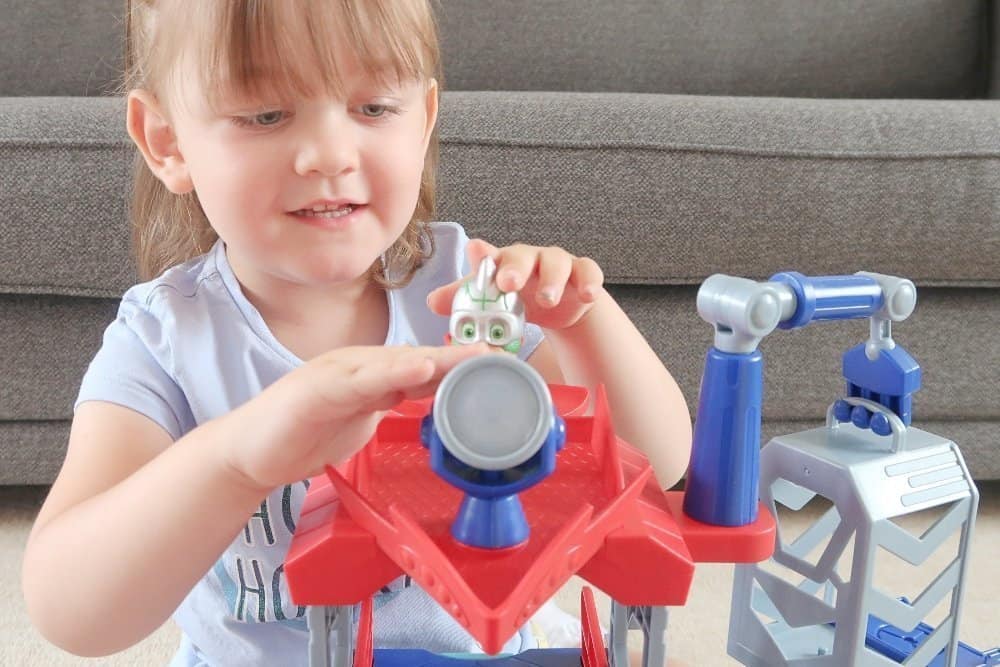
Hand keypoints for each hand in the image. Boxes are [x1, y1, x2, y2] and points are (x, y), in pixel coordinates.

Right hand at [221, 343, 488, 490]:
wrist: (248, 453)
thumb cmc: (303, 434)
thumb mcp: (361, 417)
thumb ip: (391, 401)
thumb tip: (428, 399)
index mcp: (371, 373)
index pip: (424, 366)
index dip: (462, 365)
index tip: (502, 365)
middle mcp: (358, 365)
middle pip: (418, 357)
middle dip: (462, 357)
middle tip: (504, 354)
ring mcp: (337, 373)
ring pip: (395, 362)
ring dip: (438, 359)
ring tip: (475, 356)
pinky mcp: (317, 389)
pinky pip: (360, 380)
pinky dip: (391, 372)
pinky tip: (418, 368)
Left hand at [427, 239, 604, 330]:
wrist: (560, 305)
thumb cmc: (520, 297)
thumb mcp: (492, 300)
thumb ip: (465, 299)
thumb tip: (432, 302)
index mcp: (503, 263)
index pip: (490, 254)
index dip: (483, 254)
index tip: (477, 255)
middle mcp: (529, 258)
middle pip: (522, 256)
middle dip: (515, 268)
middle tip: (508, 283)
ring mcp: (557, 263)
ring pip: (556, 263)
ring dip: (552, 280)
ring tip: (548, 299)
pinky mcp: (583, 273)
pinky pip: (588, 272)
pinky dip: (590, 283)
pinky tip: (588, 296)